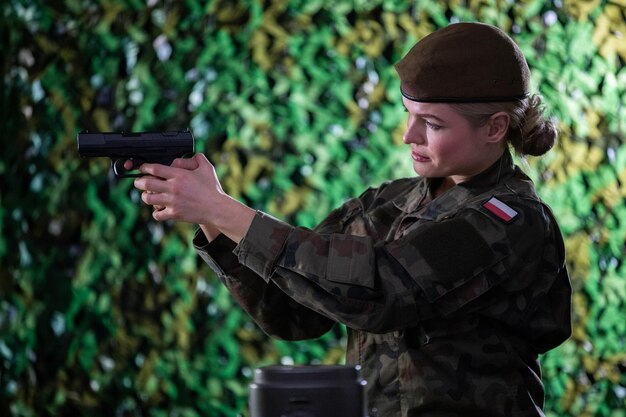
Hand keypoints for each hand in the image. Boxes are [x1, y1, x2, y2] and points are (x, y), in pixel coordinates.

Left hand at [132, 154, 254, 242]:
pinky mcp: (174, 214)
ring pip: (148, 199)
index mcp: (179, 175)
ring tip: (148, 195)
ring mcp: (172, 202)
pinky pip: (157, 214)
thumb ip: (197, 158)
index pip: (154, 168)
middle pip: (146, 183)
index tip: (143, 169)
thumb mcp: (207, 168)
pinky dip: (156, 212)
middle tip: (139, 182)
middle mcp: (173, 188)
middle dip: (138, 182)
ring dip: (146, 196)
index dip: (145, 167)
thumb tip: (188, 156)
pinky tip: (160, 209)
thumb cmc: (212, 189)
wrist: (217, 208)